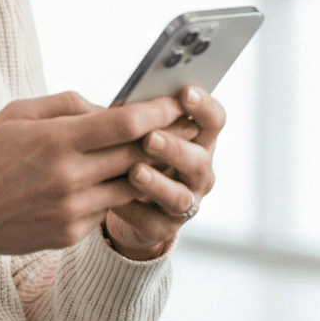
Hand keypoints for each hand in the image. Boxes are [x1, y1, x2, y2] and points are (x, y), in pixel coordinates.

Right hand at [0, 91, 184, 270]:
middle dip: (166, 137)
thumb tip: (110, 107)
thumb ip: (67, 105)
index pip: (124, 124)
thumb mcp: (17, 114)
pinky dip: (117, 192)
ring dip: (149, 170)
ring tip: (163, 153)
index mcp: (56, 141)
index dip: (158, 111)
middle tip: (187, 124)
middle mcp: (69, 177)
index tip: (177, 101)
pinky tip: (121, 180)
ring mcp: (72, 210)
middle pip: (138, 155)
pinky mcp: (71, 233)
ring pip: (132, 186)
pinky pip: (108, 208)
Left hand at [102, 86, 224, 259]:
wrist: (125, 202)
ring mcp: (186, 201)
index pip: (213, 120)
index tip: (185, 92)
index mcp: (197, 139)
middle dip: (174, 148)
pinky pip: (153, 222)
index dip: (203, 107)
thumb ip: (128, 117)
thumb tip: (106, 102)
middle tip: (149, 137)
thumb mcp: (133, 131)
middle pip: (198, 160)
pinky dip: (134, 210)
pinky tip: (115, 201)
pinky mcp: (164, 228)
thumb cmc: (132, 153)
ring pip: (180, 196)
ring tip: (135, 172)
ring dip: (158, 183)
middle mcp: (198, 171)